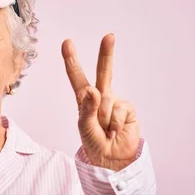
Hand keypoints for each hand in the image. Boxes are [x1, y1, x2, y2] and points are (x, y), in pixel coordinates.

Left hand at [62, 34, 139, 171]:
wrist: (112, 158)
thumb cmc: (94, 142)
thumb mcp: (85, 127)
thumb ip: (87, 108)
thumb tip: (94, 90)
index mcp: (85, 99)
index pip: (77, 77)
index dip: (72, 60)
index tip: (67, 42)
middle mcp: (101, 97)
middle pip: (104, 72)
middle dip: (107, 54)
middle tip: (110, 36)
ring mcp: (115, 102)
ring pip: (107, 100)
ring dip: (104, 119)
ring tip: (104, 130)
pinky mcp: (128, 110)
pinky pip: (119, 110)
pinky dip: (115, 124)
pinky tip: (115, 131)